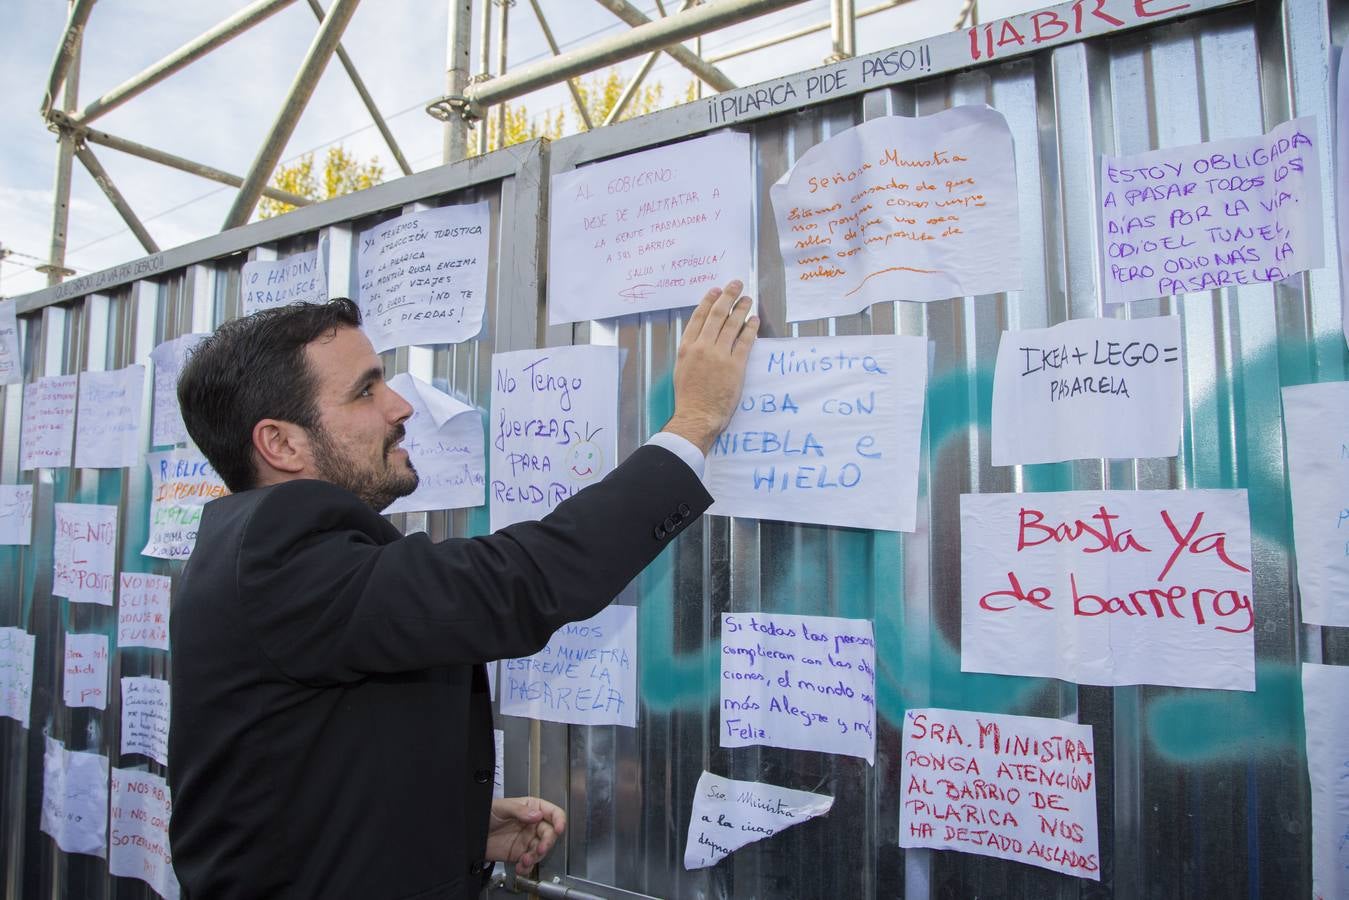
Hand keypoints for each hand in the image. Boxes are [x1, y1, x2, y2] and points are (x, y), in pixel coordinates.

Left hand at [485, 796, 565, 874]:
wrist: (470, 833)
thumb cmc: (484, 813)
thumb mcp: (501, 808)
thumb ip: (519, 810)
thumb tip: (537, 815)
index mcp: (531, 809)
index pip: (553, 813)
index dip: (559, 820)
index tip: (559, 828)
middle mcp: (532, 825)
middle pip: (550, 834)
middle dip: (547, 843)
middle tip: (540, 849)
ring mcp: (527, 840)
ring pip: (541, 850)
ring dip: (536, 857)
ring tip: (525, 860)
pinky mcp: (519, 854)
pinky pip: (530, 862)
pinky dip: (527, 867)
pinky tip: (521, 867)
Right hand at [662, 279, 758, 453]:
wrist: (697, 416)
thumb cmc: (689, 397)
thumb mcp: (682, 369)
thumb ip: (691, 351)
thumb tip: (702, 338)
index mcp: (687, 347)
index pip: (699, 317)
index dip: (708, 301)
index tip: (716, 290)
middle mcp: (702, 347)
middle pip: (717, 315)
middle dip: (727, 296)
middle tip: (736, 284)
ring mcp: (719, 355)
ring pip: (732, 325)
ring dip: (742, 309)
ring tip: (748, 299)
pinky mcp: (735, 366)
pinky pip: (745, 341)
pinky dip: (751, 329)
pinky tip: (755, 320)